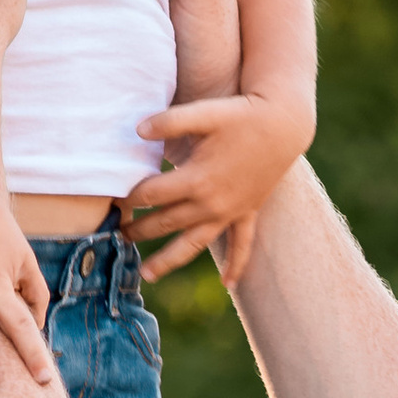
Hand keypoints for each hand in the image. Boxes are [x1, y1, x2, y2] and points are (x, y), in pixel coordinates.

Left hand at [127, 89, 315, 285]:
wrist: (284, 124)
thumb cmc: (242, 115)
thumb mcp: (205, 113)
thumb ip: (170, 121)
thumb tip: (138, 130)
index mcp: (196, 179)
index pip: (150, 195)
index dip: (128, 197)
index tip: (113, 200)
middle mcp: (211, 203)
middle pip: (164, 222)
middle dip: (138, 230)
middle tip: (118, 234)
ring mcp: (230, 212)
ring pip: (194, 244)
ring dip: (168, 261)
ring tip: (146, 275)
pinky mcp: (248, 213)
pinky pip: (242, 245)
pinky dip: (237, 266)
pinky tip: (228, 285)